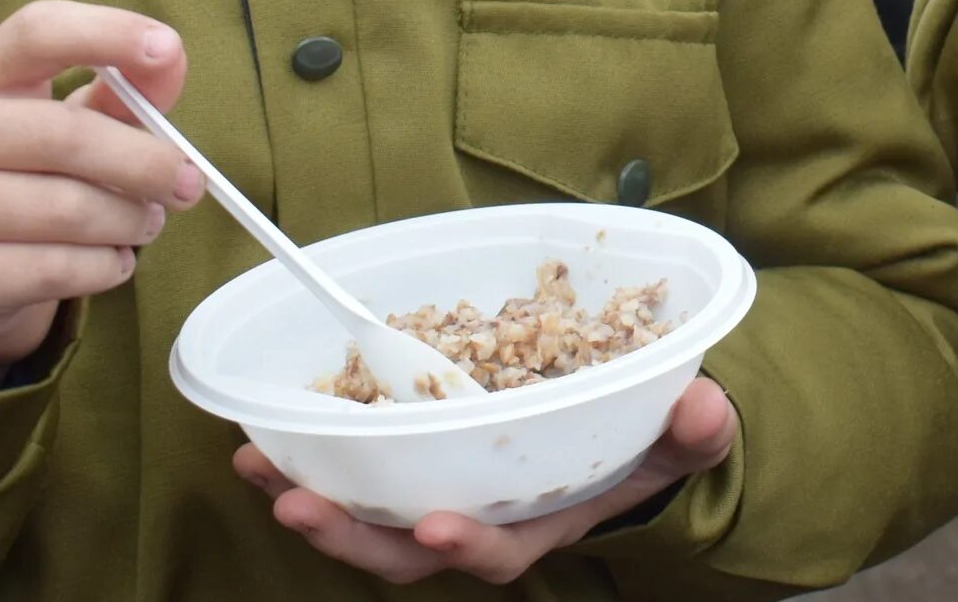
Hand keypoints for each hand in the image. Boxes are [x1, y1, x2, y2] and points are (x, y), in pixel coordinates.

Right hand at [0, 0, 204, 382]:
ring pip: (68, 210)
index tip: (166, 47)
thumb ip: (127, 92)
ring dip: (130, 221)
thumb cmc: (43, 177)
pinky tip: (110, 260)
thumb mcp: (81, 121)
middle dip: (147, 163)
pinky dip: (105, 266)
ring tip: (144, 222)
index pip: (36, 32)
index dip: (105, 32)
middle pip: (67, 134)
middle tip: (189, 185)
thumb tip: (169, 58)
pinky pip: (56, 268)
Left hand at [235, 378, 738, 582]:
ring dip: (312, 498)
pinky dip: (312, 456)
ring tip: (256, 467)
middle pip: (405, 551)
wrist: (622, 437)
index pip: (501, 549)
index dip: (468, 543)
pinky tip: (264, 434)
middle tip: (298, 505)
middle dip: (349, 537)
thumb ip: (695, 430)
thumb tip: (702, 406)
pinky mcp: (415, 457)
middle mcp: (482, 518)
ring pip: (367, 517)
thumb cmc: (649, 443)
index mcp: (543, 522)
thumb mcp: (684, 439)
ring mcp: (442, 491)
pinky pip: (357, 470)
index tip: (436, 527)